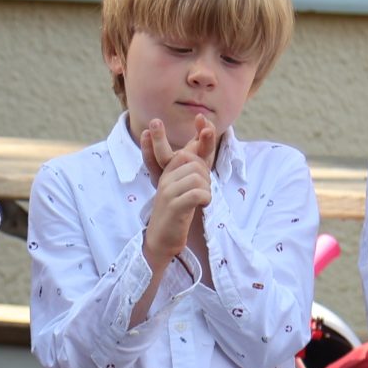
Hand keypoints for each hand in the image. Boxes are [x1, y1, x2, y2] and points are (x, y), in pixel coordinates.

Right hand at [140, 113, 218, 266]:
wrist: (161, 241)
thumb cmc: (176, 213)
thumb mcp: (182, 187)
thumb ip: (191, 168)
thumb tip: (200, 144)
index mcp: (167, 172)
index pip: (188, 151)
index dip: (202, 142)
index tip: (205, 126)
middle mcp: (165, 179)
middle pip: (195, 163)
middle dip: (206, 176)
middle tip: (203, 191)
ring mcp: (168, 192)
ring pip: (198, 178)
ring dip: (207, 190)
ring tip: (201, 200)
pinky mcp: (174, 206)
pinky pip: (198, 194)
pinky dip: (206, 199)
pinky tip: (203, 205)